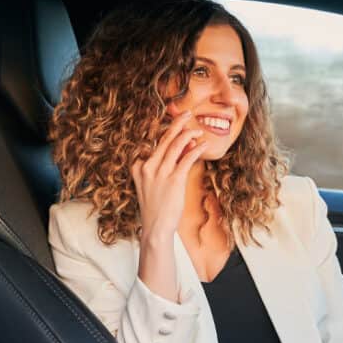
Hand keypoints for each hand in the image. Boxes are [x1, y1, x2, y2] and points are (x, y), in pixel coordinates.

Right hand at [131, 110, 207, 240]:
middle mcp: (147, 167)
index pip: (153, 144)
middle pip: (164, 139)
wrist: (155, 229)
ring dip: (188, 134)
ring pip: (175, 145)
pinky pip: (187, 158)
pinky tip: (203, 144)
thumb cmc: (155, 210)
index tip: (177, 126)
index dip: (167, 133)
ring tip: (197, 129)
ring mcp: (159, 173)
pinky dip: (196, 149)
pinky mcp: (173, 180)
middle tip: (187, 113)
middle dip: (177, 124)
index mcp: (138, 167)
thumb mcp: (151, 186)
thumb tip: (181, 151)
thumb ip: (163, 168)